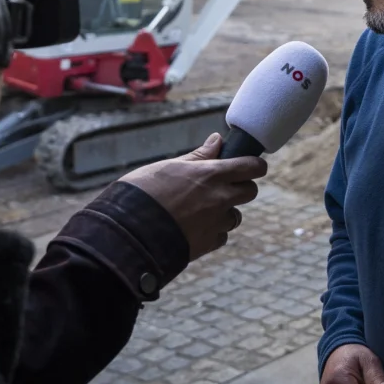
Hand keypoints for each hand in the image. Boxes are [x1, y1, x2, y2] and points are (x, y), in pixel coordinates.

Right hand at [122, 133, 268, 258]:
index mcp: (211, 174)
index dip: (254, 165)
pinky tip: (192, 228)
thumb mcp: (169, 167)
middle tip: (223, 187)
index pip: (252, 167)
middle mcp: (219, 198)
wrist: (128, 232)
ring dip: (224, 212)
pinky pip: (221, 236)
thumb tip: (217, 140)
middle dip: (241, 187)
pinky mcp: (207, 243)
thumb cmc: (142, 193)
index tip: (249, 165)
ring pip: (235, 216)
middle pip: (250, 191)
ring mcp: (215, 222)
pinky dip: (212, 232)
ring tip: (199, 210)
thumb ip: (198, 156)